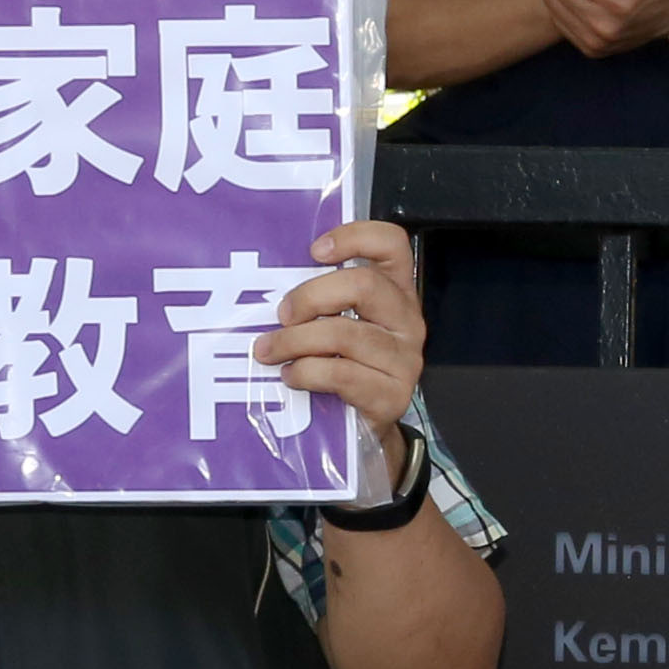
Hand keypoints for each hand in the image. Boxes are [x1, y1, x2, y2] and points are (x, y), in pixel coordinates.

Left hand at [258, 224, 430, 465]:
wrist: (363, 431)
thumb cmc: (341, 366)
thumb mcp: (336, 325)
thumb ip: (319, 302)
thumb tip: (260, 283)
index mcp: (395, 292)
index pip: (392, 244)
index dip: (354, 237)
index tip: (314, 251)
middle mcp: (407, 320)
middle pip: (364, 285)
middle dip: (311, 296)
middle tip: (281, 315)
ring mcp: (405, 359)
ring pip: (345, 333)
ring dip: (294, 341)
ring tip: (268, 351)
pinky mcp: (392, 395)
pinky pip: (341, 374)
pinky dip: (306, 372)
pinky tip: (291, 376)